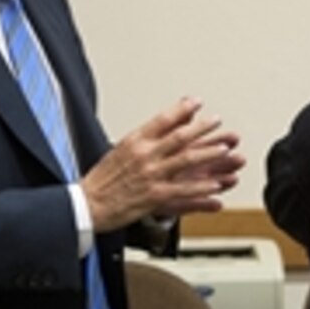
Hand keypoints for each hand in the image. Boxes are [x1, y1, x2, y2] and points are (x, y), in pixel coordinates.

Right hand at [81, 98, 243, 231]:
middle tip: (217, 121)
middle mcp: (144, 155)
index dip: (182, 109)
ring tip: (224, 149)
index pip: (162, 120)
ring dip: (208, 153)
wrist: (86, 205)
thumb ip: (142, 138)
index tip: (196, 102)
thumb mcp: (120, 150)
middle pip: (179, 137)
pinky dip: (201, 187)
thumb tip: (158, 126)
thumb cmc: (101, 180)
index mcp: (135, 141)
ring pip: (186, 160)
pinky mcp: (155, 196)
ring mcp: (151, 175)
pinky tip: (216, 185)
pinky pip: (184, 190)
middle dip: (202, 128)